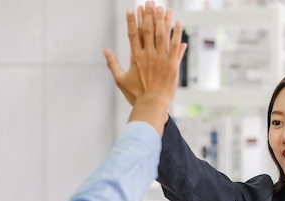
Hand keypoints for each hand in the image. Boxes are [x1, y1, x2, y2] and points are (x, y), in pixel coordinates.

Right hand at [104, 1, 186, 135]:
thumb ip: (112, 63)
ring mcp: (161, 59)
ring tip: (162, 7)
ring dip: (162, 19)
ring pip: (162, 34)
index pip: (133, 34)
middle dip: (148, 14)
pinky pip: (175, 46)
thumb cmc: (136, 95)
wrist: (152, 106)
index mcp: (136, 57)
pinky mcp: (172, 64)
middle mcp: (149, 55)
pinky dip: (177, 34)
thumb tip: (105, 50)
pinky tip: (178, 23)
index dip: (132, 20)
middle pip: (148, 30)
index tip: (133, 9)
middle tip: (149, 2)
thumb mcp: (120, 80)